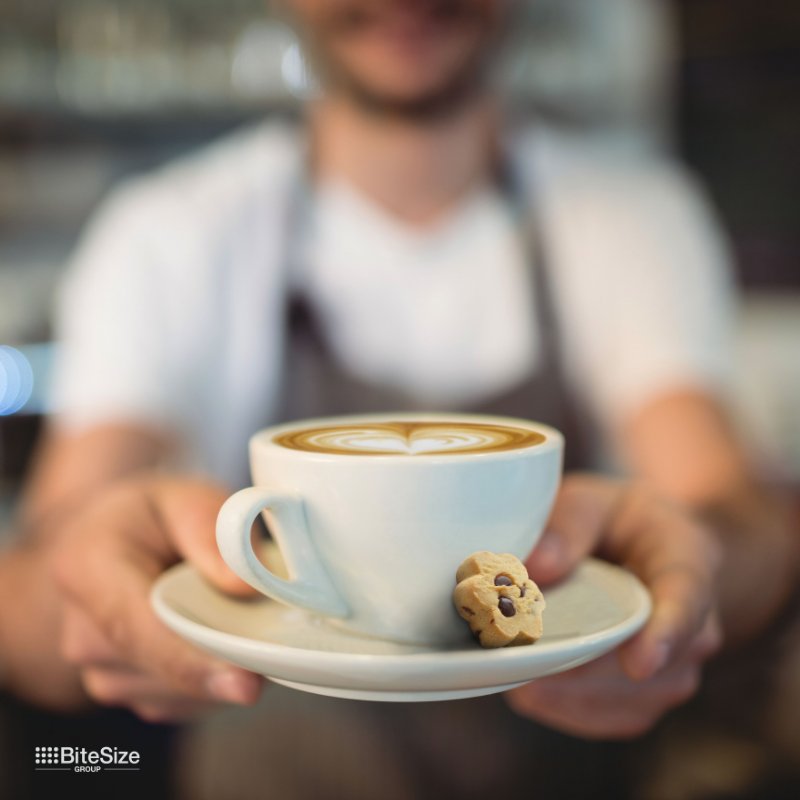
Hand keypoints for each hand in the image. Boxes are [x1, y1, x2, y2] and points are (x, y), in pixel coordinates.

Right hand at [51, 477, 263, 722]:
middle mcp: (84, 634)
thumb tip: (245, 586)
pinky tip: (224, 638)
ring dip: (226, 666)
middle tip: (278, 629)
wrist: (107, 541)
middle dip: (231, 657)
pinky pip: (187, 702)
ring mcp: (102, 673)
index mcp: (87, 570)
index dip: (196, 663)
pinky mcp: (130, 694)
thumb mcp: (182, 496)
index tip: (247, 684)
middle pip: (169, 670)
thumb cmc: (152, 516)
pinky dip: (217, 677)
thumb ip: (210, 531)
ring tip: (239, 614)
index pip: (141, 631)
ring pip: (184, 693)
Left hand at [506, 474, 721, 738]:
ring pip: (626, 699)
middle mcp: (695, 627)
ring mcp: (673, 669)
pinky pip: (608, 717)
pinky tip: (526, 688)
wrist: (646, 550)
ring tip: (513, 671)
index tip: (639, 663)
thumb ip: (568, 524)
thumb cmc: (615, 521)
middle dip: (584, 666)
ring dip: (568, 690)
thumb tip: (538, 565)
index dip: (665, 635)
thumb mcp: (592, 500)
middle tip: (523, 662)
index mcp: (689, 562)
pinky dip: (564, 707)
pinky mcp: (644, 698)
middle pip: (649, 664)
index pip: (687, 601)